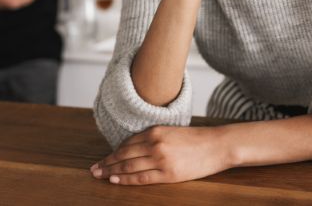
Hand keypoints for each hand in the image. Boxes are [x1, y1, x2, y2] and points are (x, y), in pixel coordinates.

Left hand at [90, 125, 230, 184]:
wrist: (217, 145)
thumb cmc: (196, 139)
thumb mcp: (171, 132)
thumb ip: (154, 138)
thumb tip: (133, 149)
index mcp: (155, 131)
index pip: (127, 143)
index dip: (113, 152)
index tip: (103, 159)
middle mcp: (155, 144)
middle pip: (124, 154)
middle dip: (107, 162)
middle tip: (94, 169)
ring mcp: (161, 159)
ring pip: (129, 166)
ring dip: (112, 171)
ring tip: (100, 175)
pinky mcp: (169, 174)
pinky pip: (142, 177)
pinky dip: (126, 179)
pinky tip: (116, 180)